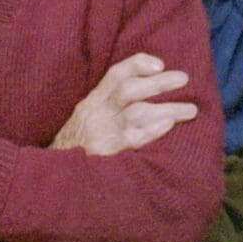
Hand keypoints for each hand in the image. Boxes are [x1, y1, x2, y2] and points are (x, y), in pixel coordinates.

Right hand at [51, 52, 197, 154]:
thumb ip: (107, 106)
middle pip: (130, 90)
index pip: (116, 74)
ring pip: (136, 112)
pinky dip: (152, 130)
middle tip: (184, 79)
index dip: (138, 64)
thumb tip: (144, 93)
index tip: (160, 64)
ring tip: (190, 110)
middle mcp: (96, 113)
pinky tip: (168, 125)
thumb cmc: (75, 147)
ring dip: (167, 109)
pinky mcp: (106, 154)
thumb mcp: (85, 119)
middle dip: (160, 83)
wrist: (52, 177)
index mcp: (92, 102)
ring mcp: (101, 133)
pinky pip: (132, 139)